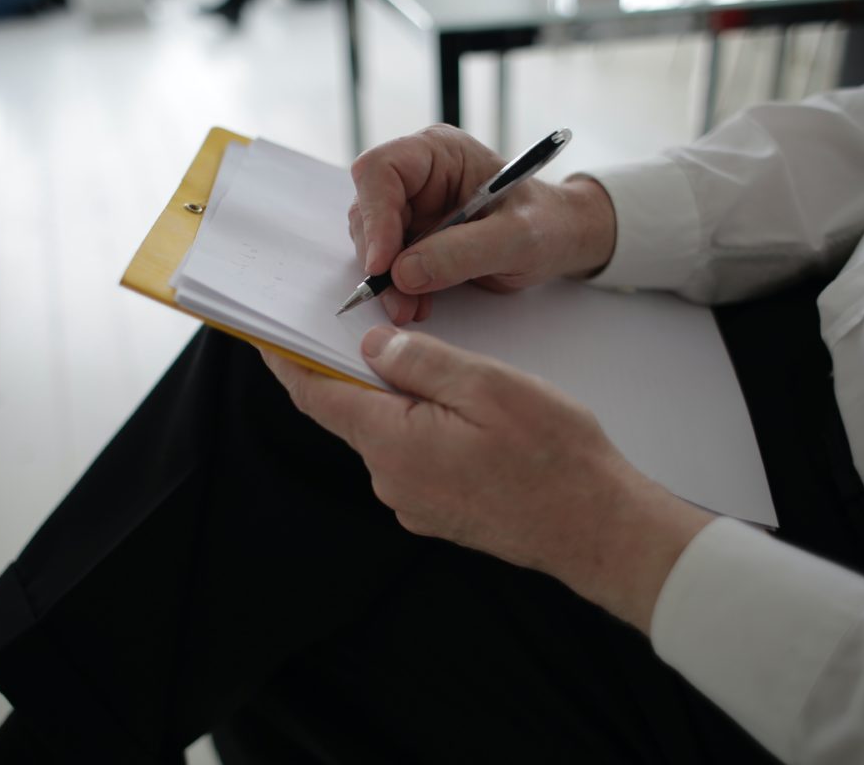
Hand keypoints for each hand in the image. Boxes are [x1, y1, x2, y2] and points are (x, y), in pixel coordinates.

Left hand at [260, 328, 712, 632]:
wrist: (597, 529)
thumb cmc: (551, 456)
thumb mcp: (487, 386)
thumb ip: (420, 362)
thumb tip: (372, 349)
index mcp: (392, 442)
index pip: (316, 396)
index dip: (287, 363)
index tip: (266, 335)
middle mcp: (390, 479)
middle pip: (353, 413)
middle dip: (360, 374)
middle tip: (387, 333)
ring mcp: (414, 503)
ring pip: (388, 435)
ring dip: (401, 403)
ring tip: (454, 381)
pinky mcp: (438, 513)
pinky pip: (413, 459)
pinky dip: (422, 431)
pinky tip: (467, 421)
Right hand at [349, 125, 616, 324]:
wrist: (559, 240)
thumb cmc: (547, 225)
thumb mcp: (518, 238)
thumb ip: (463, 252)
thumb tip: (403, 272)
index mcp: (439, 152)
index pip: (381, 171)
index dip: (374, 216)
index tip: (382, 264)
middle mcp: (417, 175)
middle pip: (368, 209)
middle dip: (379, 259)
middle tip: (398, 302)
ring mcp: (412, 207)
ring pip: (372, 241)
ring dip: (386, 280)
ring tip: (412, 310)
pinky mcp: (413, 238)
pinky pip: (388, 263)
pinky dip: (396, 289)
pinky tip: (416, 306)